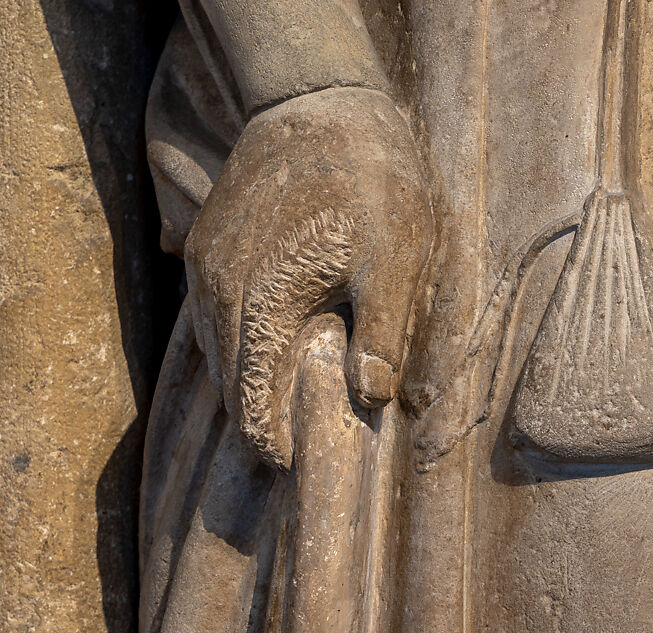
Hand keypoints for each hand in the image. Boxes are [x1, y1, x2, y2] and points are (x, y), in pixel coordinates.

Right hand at [185, 87, 432, 468]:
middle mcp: (219, 291)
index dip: (268, 439)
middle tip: (294, 439)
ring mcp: (208, 264)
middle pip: (228, 379)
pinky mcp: (210, 241)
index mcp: (261, 305)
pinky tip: (272, 341)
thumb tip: (374, 398)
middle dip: (258, 414)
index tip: (293, 462)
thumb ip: (383, 334)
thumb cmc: (370, 183)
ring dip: (247, 376)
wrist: (323, 103)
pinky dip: (238, 338)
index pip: (250, 400)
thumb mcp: (395, 261)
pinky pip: (215, 310)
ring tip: (284, 398)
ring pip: (218, 346)